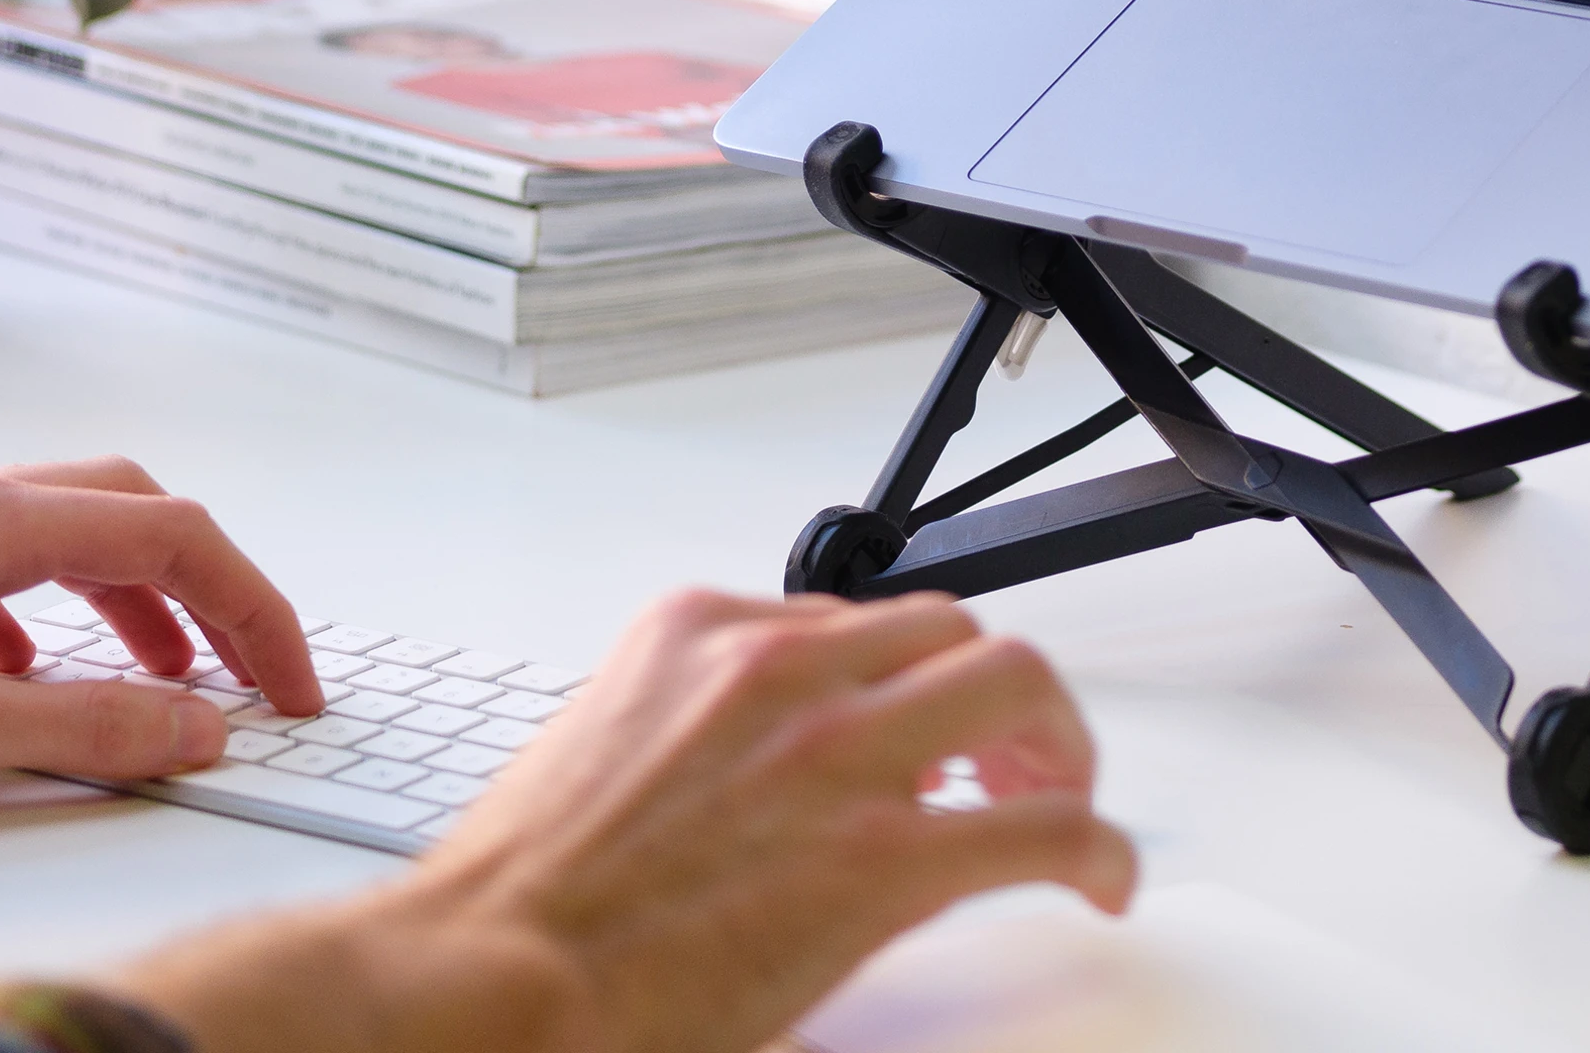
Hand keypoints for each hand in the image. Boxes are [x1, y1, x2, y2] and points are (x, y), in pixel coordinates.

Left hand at [0, 455, 321, 813]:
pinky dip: (42, 610)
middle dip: (202, 587)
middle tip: (247, 668)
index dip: (253, 608)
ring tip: (159, 677)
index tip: (291, 684)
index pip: (171, 534)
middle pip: (123, 509)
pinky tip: (24, 672)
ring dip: (125, 599)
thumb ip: (90, 726)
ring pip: (55, 534)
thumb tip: (199, 725)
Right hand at [104, 588, 1132, 1052]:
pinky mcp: (883, 856)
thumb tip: (734, 781)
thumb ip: (686, 734)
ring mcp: (839, 754)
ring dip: (1058, 741)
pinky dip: (1096, 846)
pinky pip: (1044, 828)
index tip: (917, 725)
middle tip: (1007, 758)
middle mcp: (778, 667)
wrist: (488, 972)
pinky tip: (1101, 880)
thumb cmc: (518, 897)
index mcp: (697, 635)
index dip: (900, 678)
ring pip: (1018, 684)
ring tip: (1063, 799)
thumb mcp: (599, 751)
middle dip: (996, 692)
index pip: (850, 616)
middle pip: (950, 629)